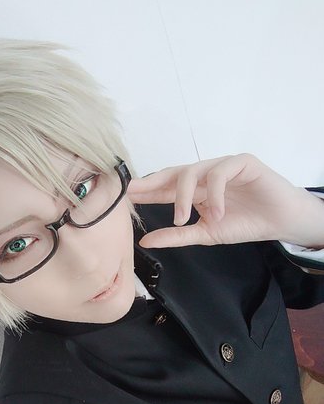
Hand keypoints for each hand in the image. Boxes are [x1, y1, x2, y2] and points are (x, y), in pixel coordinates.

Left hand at [126, 153, 323, 248]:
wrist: (279, 221)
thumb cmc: (244, 223)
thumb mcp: (205, 233)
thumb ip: (177, 236)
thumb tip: (145, 241)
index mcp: (195, 190)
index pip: (165, 187)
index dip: (145, 191)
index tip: (123, 197)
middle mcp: (205, 174)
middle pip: (173, 173)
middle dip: (152, 182)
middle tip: (134, 192)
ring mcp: (221, 166)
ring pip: (193, 172)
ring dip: (184, 197)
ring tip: (184, 219)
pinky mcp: (241, 162)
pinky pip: (220, 173)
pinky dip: (215, 194)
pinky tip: (217, 213)